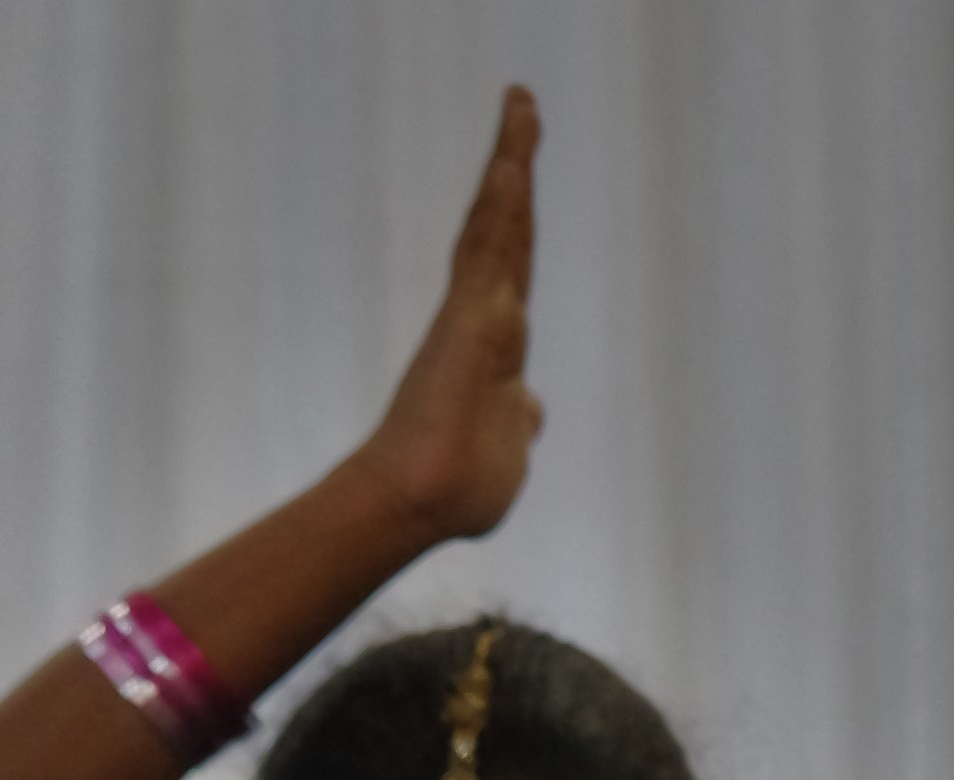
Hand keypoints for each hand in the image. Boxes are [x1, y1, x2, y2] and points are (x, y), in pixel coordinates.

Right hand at [355, 89, 544, 543]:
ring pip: (500, 222)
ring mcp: (478, 314)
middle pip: (507, 227)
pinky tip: (512, 158)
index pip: (512, 266)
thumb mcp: (507, 448)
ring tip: (521, 105)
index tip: (519, 178)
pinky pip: (490, 245)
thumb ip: (518, 421)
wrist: (421, 502)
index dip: (518, 222)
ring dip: (512, 160)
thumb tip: (532, 410)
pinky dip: (502, 200)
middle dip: (515, 166)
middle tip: (521, 107)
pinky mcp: (473, 317)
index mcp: (497, 346)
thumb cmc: (458, 490)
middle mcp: (486, 319)